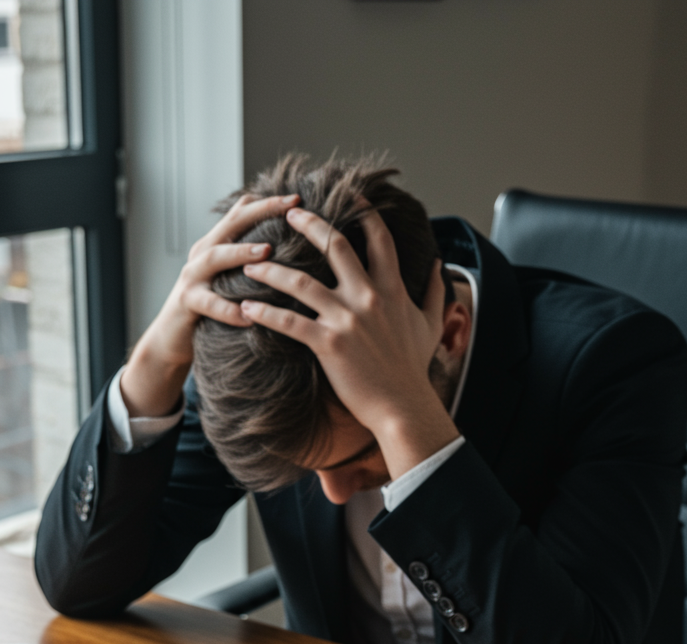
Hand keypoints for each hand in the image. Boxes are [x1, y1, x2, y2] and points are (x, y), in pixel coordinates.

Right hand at [120, 192, 300, 417]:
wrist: (171, 339)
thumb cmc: (208, 310)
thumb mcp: (226, 277)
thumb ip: (243, 255)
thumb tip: (275, 242)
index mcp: (216, 244)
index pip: (242, 213)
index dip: (269, 203)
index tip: (297, 197)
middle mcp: (203, 254)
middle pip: (232, 224)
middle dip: (261, 212)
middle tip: (290, 206)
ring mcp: (192, 277)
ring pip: (216, 258)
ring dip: (241, 252)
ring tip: (267, 252)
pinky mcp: (187, 303)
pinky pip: (209, 304)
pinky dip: (228, 310)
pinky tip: (248, 316)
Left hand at [240, 206, 458, 478]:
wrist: (403, 406)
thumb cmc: (413, 368)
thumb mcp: (430, 324)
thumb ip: (434, 291)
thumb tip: (440, 265)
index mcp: (392, 288)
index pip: (378, 239)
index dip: (364, 212)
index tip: (350, 195)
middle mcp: (368, 296)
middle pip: (334, 245)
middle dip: (308, 224)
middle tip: (288, 214)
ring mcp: (346, 319)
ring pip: (301, 282)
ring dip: (272, 270)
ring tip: (252, 265)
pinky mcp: (328, 344)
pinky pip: (289, 322)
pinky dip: (266, 314)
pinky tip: (247, 309)